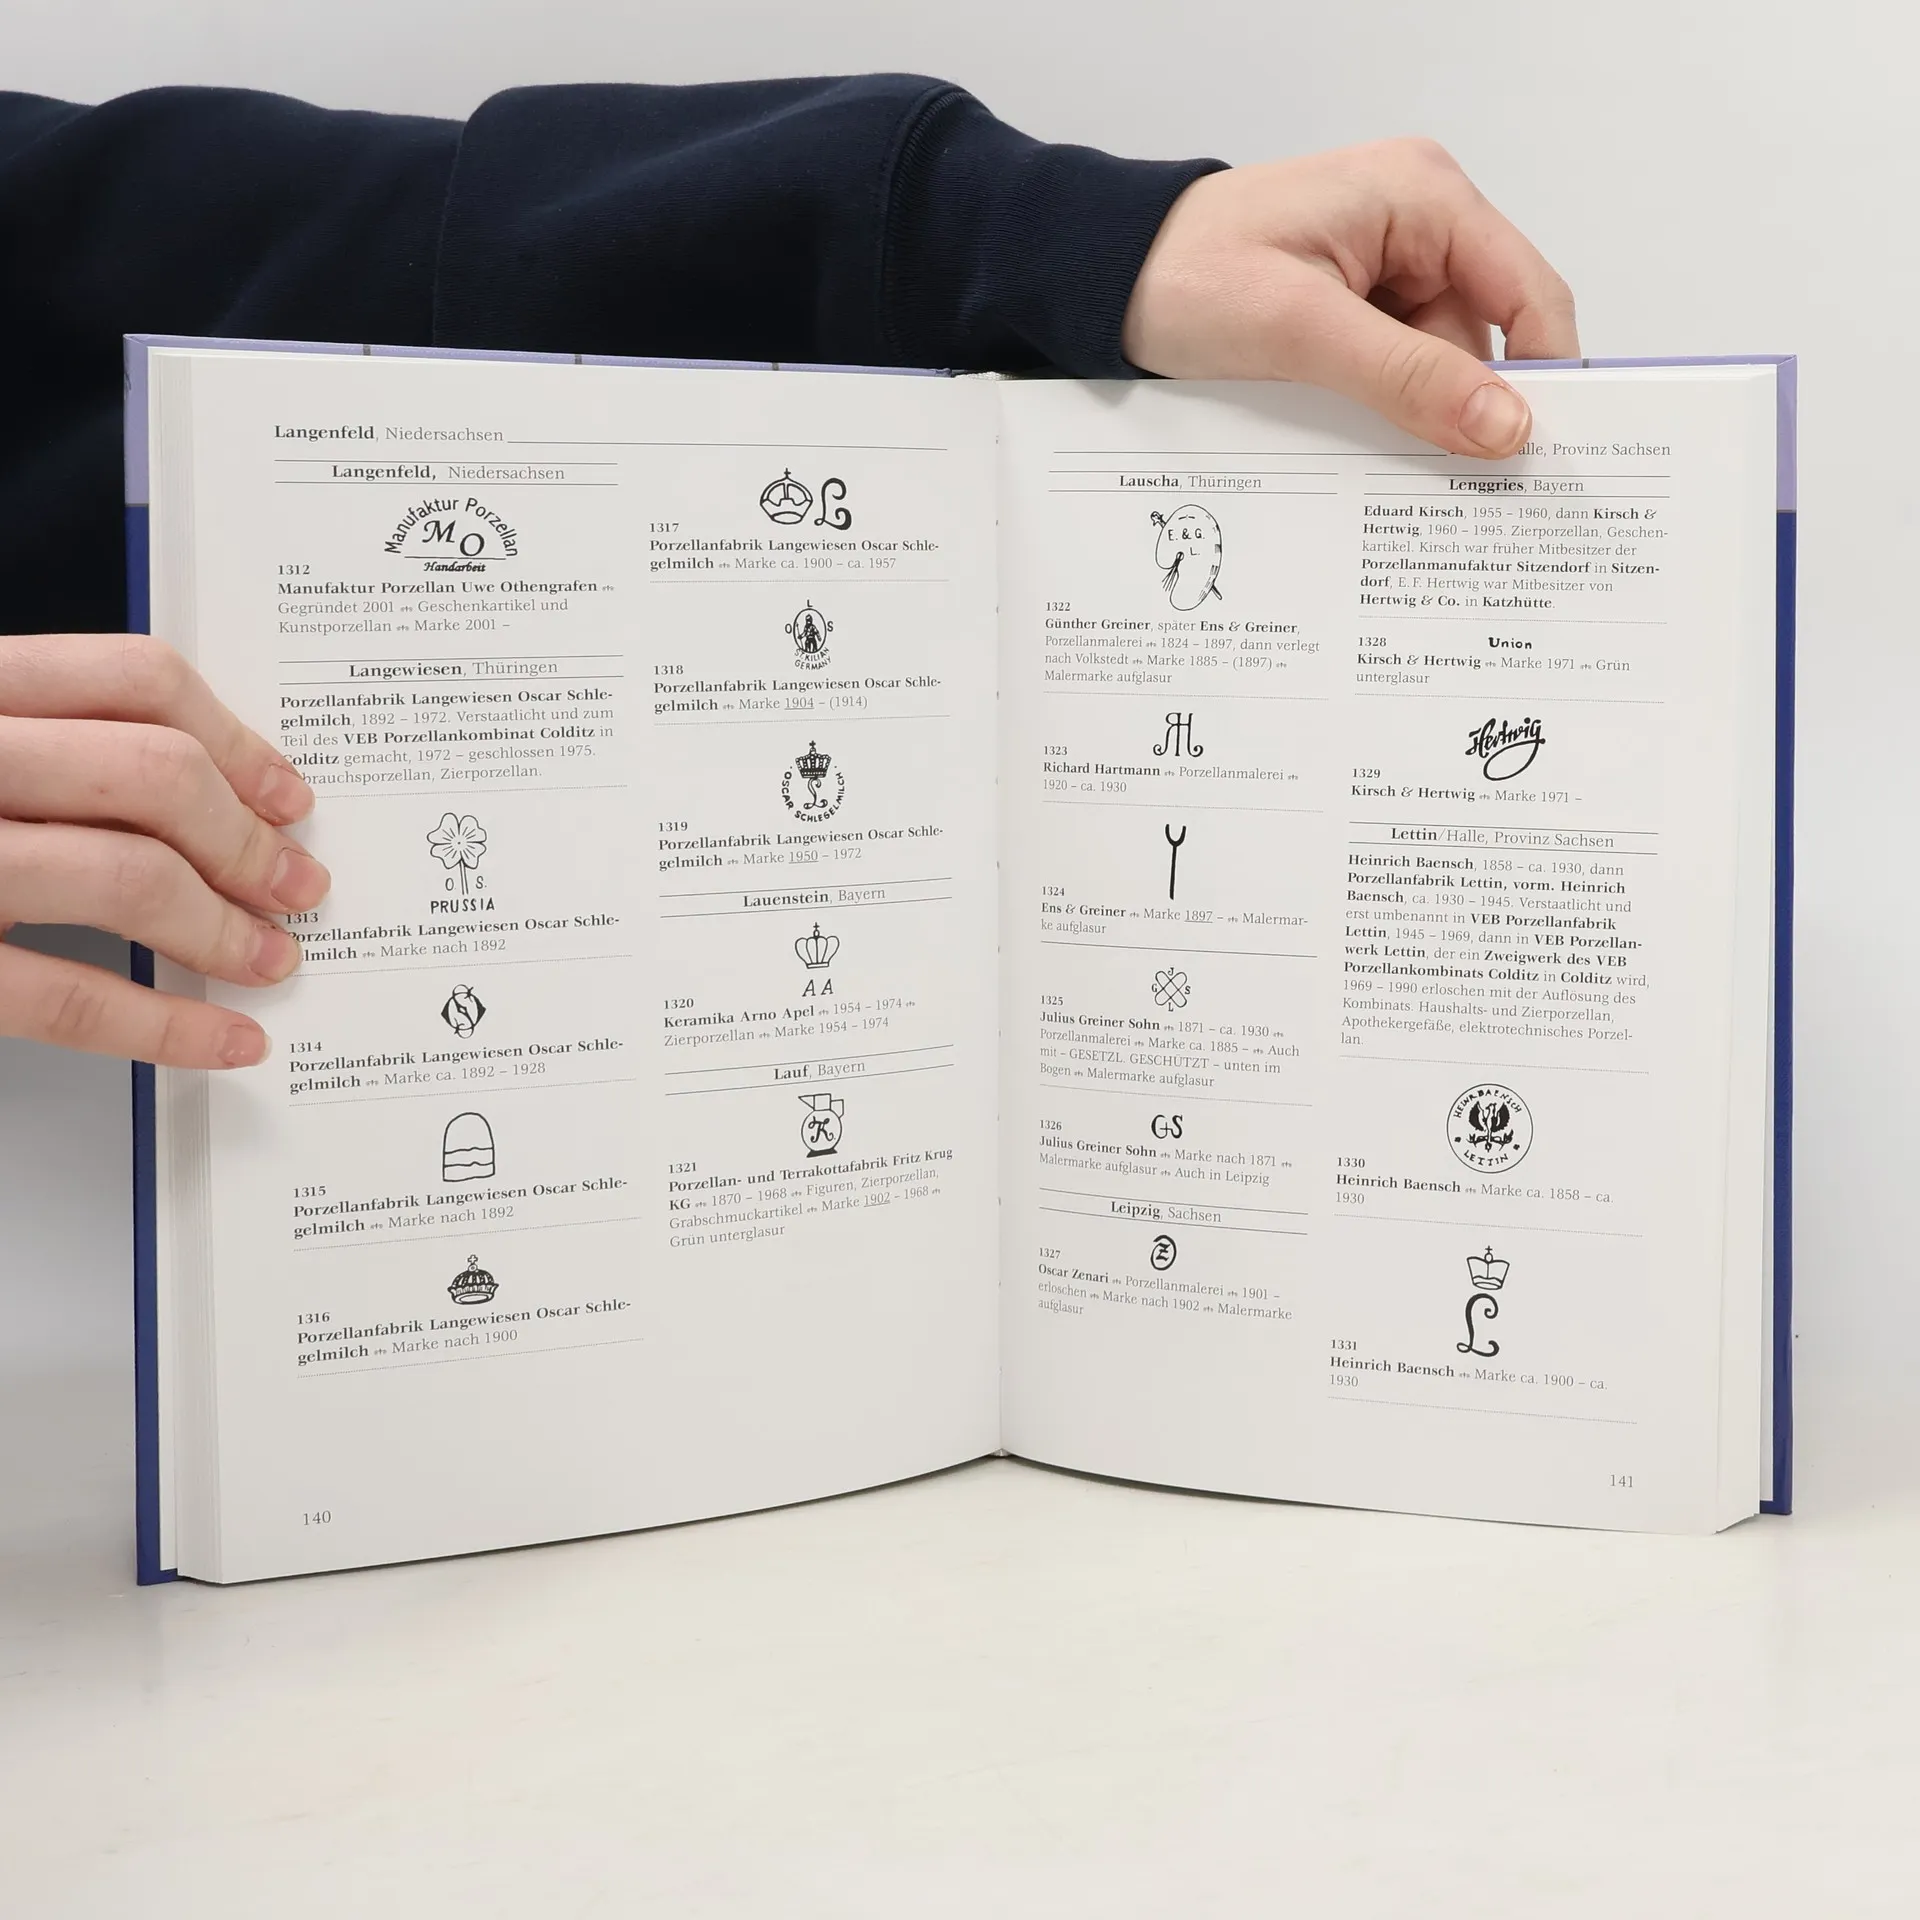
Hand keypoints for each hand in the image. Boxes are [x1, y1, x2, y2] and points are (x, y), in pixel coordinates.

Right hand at [0, 633, 328, 1067]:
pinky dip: (166, 1028)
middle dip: (250, 840)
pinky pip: (70, 997)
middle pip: (154, 773)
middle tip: (299, 886)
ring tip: (271, 959)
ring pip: (129, 875)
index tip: (290, 796)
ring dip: (226, 929)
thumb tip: (211, 798)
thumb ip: (56, 751)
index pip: (134, 679)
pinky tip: (223, 1040)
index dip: (238, 742)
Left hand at [1123, 138, 1578, 456]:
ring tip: (1369, 458)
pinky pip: (1395, 369)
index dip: (1545, 376)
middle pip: (1486, 338)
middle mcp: (1418, 222)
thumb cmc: (1184, 274)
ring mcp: (1386, 266)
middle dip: (1467, 409)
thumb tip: (1506, 424)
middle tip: (1450, 489)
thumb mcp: (1300, 330)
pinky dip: (1381, 410)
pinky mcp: (1352, 306)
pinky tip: (1349, 439)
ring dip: (1414, 417)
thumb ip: (1408, 377)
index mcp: (1423, 197)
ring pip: (1439, 365)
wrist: (1101, 277)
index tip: (1540, 458)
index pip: (1529, 293)